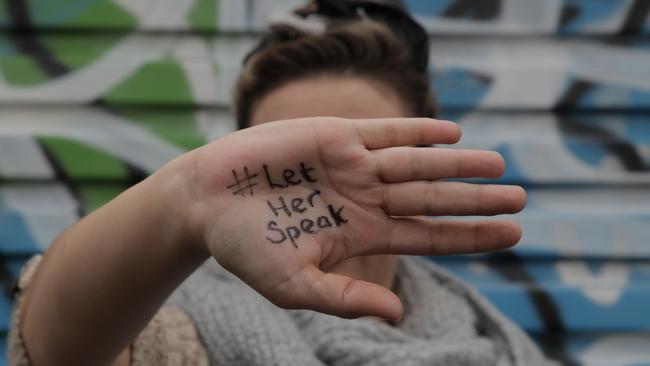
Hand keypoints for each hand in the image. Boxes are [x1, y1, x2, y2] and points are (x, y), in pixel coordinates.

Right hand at [188, 117, 525, 319]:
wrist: (205, 201)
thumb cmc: (244, 247)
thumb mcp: (295, 285)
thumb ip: (344, 298)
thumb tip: (395, 313)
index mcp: (360, 233)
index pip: (427, 235)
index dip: (469, 235)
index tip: (513, 233)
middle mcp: (364, 197)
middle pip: (431, 198)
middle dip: (475, 200)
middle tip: (521, 198)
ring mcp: (351, 165)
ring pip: (416, 163)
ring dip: (456, 164)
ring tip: (498, 165)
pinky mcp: (334, 135)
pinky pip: (384, 131)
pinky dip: (417, 130)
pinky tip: (450, 133)